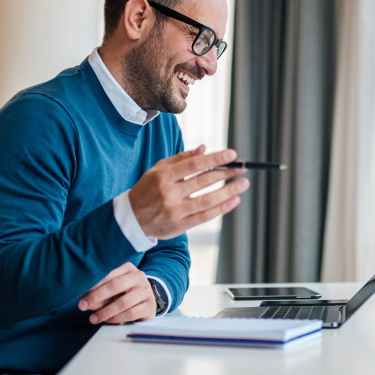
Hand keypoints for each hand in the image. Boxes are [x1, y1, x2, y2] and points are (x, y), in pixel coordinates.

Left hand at [78, 262, 155, 323]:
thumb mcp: (114, 288)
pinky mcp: (150, 306)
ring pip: (123, 302)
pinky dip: (116, 318)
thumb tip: (85, 301)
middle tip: (83, 306)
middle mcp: (139, 277)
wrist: (148, 299)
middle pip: (115, 286)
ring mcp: (146, 291)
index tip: (81, 296)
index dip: (93, 286)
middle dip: (96, 297)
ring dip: (105, 311)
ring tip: (93, 318)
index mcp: (128, 268)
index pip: (108, 275)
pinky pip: (130, 313)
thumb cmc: (126, 292)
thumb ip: (101, 293)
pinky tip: (107, 320)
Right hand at [128, 146, 248, 239]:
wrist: (131, 218)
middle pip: (204, 181)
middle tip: (242, 168)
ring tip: (243, 184)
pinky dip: (221, 208)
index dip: (215, 159)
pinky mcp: (180, 225)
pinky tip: (234, 200)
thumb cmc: (147, 189)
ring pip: (207, 200)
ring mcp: (175, 211)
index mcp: (163, 176)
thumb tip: (204, 149)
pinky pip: (205, 216)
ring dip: (228, 191)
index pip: (195, 164)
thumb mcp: (157, 169)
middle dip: (226, 173)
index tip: (232, 154)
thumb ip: (181, 158)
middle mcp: (170, 193)